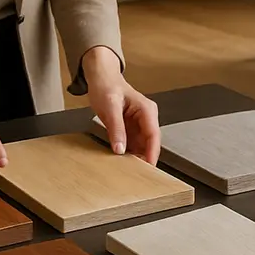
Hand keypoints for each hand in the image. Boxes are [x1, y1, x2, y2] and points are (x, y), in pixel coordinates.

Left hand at [83, 47, 159, 163]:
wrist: (100, 78)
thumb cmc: (106, 86)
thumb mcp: (110, 107)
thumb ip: (116, 128)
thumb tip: (120, 149)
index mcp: (147, 110)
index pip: (154, 135)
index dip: (152, 153)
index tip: (148, 168)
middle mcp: (146, 118)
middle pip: (150, 144)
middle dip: (144, 159)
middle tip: (136, 176)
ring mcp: (139, 125)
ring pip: (142, 147)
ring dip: (135, 158)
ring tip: (128, 172)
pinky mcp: (130, 129)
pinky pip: (132, 145)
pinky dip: (128, 154)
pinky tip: (121, 164)